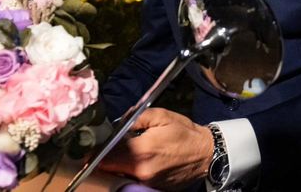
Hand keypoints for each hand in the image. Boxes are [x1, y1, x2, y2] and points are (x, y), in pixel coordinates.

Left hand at [98, 108, 212, 189]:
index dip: (97, 151)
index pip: (106, 156)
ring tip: (122, 155)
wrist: (206, 153)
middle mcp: (142, 171)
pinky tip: (139, 163)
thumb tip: (117, 124)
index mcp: (141, 151)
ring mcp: (148, 183)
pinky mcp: (154, 189)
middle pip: (110, 170)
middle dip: (106, 160)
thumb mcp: (161, 116)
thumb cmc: (184, 132)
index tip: (94, 146)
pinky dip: (132, 173)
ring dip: (118, 167)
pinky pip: (134, 181)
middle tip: (106, 150)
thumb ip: (135, 117)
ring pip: (121, 177)